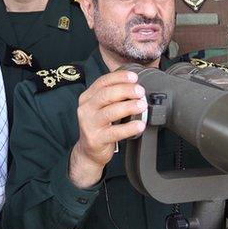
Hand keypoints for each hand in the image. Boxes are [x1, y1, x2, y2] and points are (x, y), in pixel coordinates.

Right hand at [69, 70, 146, 187]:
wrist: (89, 151)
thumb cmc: (99, 126)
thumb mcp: (101, 108)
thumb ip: (113, 96)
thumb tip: (135, 86)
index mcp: (87, 98)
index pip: (102, 82)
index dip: (119, 77)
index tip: (134, 77)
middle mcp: (86, 109)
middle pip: (106, 94)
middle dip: (126, 90)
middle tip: (140, 91)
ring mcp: (89, 124)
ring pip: (110, 112)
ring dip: (129, 107)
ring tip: (142, 105)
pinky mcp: (96, 139)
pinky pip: (115, 132)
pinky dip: (129, 128)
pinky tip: (139, 125)